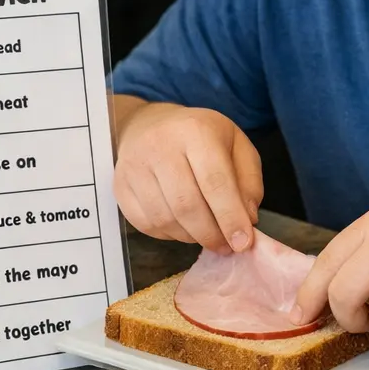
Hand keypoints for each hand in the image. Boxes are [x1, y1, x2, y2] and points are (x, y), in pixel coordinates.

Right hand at [113, 102, 262, 253]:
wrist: (151, 124)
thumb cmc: (201, 138)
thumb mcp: (237, 146)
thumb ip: (248, 182)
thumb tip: (247, 220)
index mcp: (196, 131)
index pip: (215, 182)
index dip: (230, 217)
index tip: (243, 243)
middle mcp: (160, 145)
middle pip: (187, 205)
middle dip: (211, 234)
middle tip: (226, 246)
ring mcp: (135, 166)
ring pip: (166, 219)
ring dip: (191, 237)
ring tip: (207, 235)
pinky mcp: (120, 186)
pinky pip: (147, 225)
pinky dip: (170, 235)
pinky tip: (183, 228)